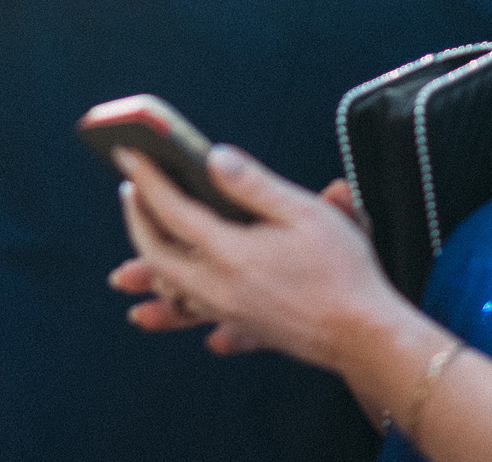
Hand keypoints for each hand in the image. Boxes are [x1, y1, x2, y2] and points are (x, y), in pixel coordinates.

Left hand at [110, 145, 400, 369]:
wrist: (366, 336)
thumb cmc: (343, 272)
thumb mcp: (303, 213)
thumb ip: (253, 184)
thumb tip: (213, 157)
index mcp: (229, 253)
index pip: (171, 209)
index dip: (146, 179)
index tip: (127, 155)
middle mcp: (217, 287)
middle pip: (157, 253)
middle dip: (137, 219)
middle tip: (131, 190)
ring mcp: (228, 311)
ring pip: (171, 291)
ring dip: (147, 270)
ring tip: (125, 270)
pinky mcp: (245, 326)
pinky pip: (197, 317)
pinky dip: (176, 313)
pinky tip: (169, 319)